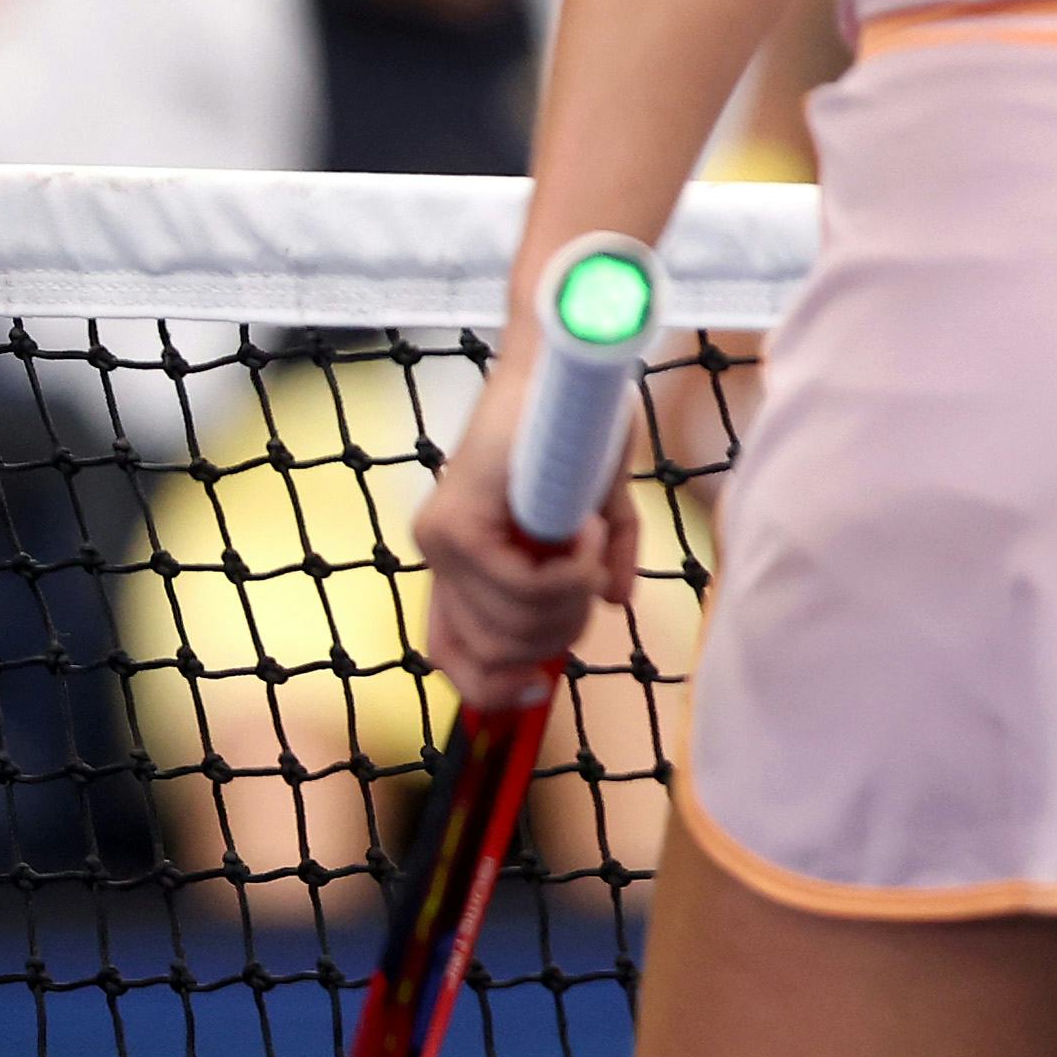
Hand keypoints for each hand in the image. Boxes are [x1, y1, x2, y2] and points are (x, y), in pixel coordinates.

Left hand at [410, 348, 639, 710]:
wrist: (560, 367)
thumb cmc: (578, 428)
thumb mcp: (593, 513)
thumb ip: (601, 563)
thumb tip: (616, 606)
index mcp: (461, 564)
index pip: (451, 657)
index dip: (492, 689)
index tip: (539, 689)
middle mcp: (439, 557)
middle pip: (500, 652)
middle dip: (564, 629)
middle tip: (596, 575)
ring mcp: (441, 542)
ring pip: (514, 625)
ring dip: (574, 595)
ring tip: (596, 538)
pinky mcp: (455, 524)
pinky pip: (523, 586)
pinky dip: (574, 567)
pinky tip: (591, 528)